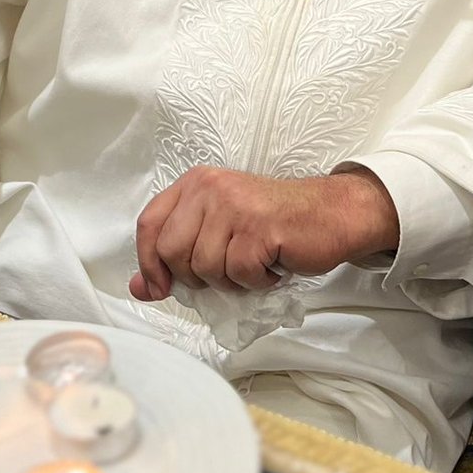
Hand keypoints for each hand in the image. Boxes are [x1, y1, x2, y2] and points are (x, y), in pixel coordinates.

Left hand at [131, 165, 399, 302]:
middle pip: (172, 251)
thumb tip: (139, 289)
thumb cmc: (275, 224)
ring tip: (253, 265)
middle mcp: (210, 188)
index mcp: (195, 183)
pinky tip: (271, 266)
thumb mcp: (219, 231)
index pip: (149, 224)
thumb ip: (177, 255)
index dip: (148, 262)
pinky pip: (239, 274)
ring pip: (205, 268)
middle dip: (194, 277)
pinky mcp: (260, 228)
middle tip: (225, 273)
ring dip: (230, 280)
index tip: (159, 288)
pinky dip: (256, 282)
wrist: (332, 213)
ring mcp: (235, 206)